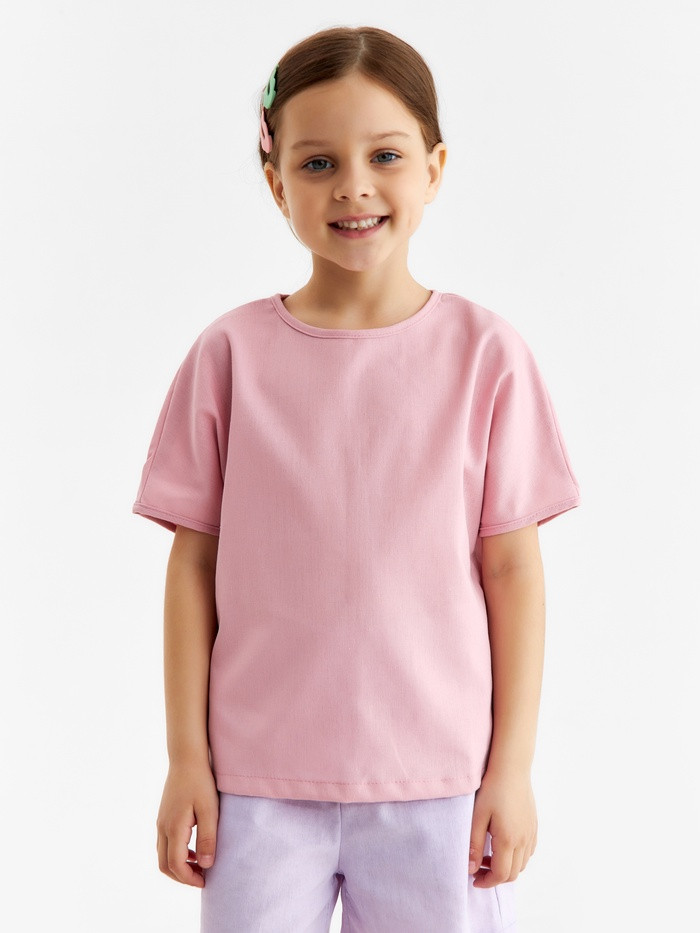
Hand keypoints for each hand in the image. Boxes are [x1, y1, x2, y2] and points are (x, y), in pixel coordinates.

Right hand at [156, 761, 218, 886]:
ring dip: (179, 866)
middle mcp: (163, 828)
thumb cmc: (200, 782)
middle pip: (165, 865)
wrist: (186, 758)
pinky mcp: (163, 817)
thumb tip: (205, 865)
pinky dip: (177, 854)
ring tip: (200, 866)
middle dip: (182, 877)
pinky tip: (194, 850)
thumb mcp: (209, 810)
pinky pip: (165, 844)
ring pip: (163, 856)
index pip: (176, 865)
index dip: (189, 878)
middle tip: (202, 879)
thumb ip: (208, 838)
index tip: (206, 881)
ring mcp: (161, 822)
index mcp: (174, 828)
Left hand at [468, 769, 537, 887]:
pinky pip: (528, 852)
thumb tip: (470, 868)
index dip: (487, 882)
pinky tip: (503, 846)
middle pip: (513, 874)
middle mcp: (523, 840)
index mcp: (508, 840)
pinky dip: (517, 857)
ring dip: (506, 867)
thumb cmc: (492, 789)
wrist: (512, 768)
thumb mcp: (477, 816)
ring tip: (488, 856)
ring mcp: (531, 833)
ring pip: (522, 864)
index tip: (474, 879)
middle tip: (478, 868)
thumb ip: (473, 844)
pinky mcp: (534, 826)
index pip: (500, 874)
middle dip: (495, 877)